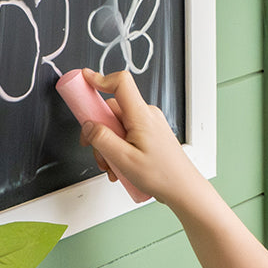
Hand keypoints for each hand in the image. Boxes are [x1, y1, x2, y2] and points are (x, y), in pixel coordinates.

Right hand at [79, 69, 207, 212]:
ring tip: (112, 166)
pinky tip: (120, 166)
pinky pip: (126, 133)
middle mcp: (147, 114)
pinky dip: (118, 148)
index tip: (84, 79)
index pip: (120, 83)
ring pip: (117, 125)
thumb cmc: (162, 175)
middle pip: (112, 110)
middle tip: (97, 152)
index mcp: (141, 115)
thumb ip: (102, 139)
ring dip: (108, 145)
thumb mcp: (124, 159)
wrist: (183, 189)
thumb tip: (88, 126)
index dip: (100, 78)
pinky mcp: (150, 133)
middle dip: (99, 132)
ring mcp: (149, 123)